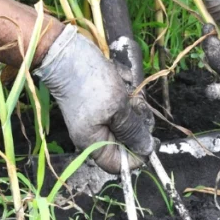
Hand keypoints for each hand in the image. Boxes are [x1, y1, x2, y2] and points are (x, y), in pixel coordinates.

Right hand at [35, 26, 154, 173]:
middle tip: (138, 108)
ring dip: (133, 110)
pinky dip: (126, 100)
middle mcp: (93, 136)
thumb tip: (147, 150)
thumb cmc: (90, 82)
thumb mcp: (117, 107)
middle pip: (124, 144)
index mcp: (92, 144)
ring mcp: (96, 121)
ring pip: (125, 125)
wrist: (66, 54)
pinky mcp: (99, 106)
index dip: (138, 157)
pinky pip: (119, 111)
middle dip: (136, 127)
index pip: (118, 165)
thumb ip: (133, 131)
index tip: (152, 140)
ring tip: (129, 94)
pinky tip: (124, 86)